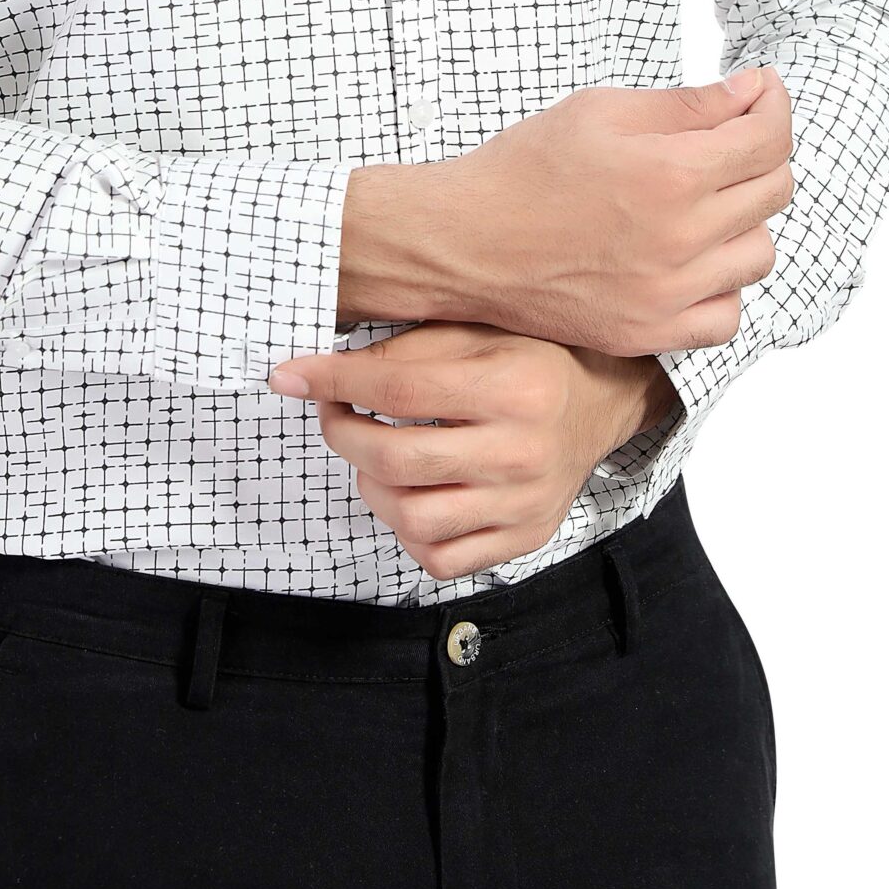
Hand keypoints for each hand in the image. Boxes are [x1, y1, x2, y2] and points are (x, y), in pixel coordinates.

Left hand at [267, 321, 684, 579]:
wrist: (598, 404)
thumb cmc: (528, 358)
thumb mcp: (475, 331)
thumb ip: (406, 350)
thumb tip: (326, 371)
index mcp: (512, 388)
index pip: (397, 389)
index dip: (331, 382)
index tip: (290, 377)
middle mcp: (522, 452)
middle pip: (397, 460)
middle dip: (343, 436)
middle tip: (335, 415)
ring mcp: (523, 505)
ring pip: (412, 518)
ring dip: (371, 486)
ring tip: (375, 458)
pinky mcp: (521, 539)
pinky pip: (440, 557)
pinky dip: (406, 530)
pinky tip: (410, 493)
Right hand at [344, 66, 794, 355]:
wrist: (465, 241)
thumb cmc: (524, 169)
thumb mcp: (601, 111)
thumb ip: (687, 103)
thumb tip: (753, 90)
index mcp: (672, 173)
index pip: (768, 137)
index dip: (773, 103)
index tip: (761, 93)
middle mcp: (682, 238)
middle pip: (774, 190)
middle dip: (761, 153)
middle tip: (727, 140)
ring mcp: (670, 293)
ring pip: (760, 254)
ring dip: (745, 220)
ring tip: (704, 202)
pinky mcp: (652, 331)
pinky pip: (728, 316)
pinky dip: (722, 286)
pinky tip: (693, 261)